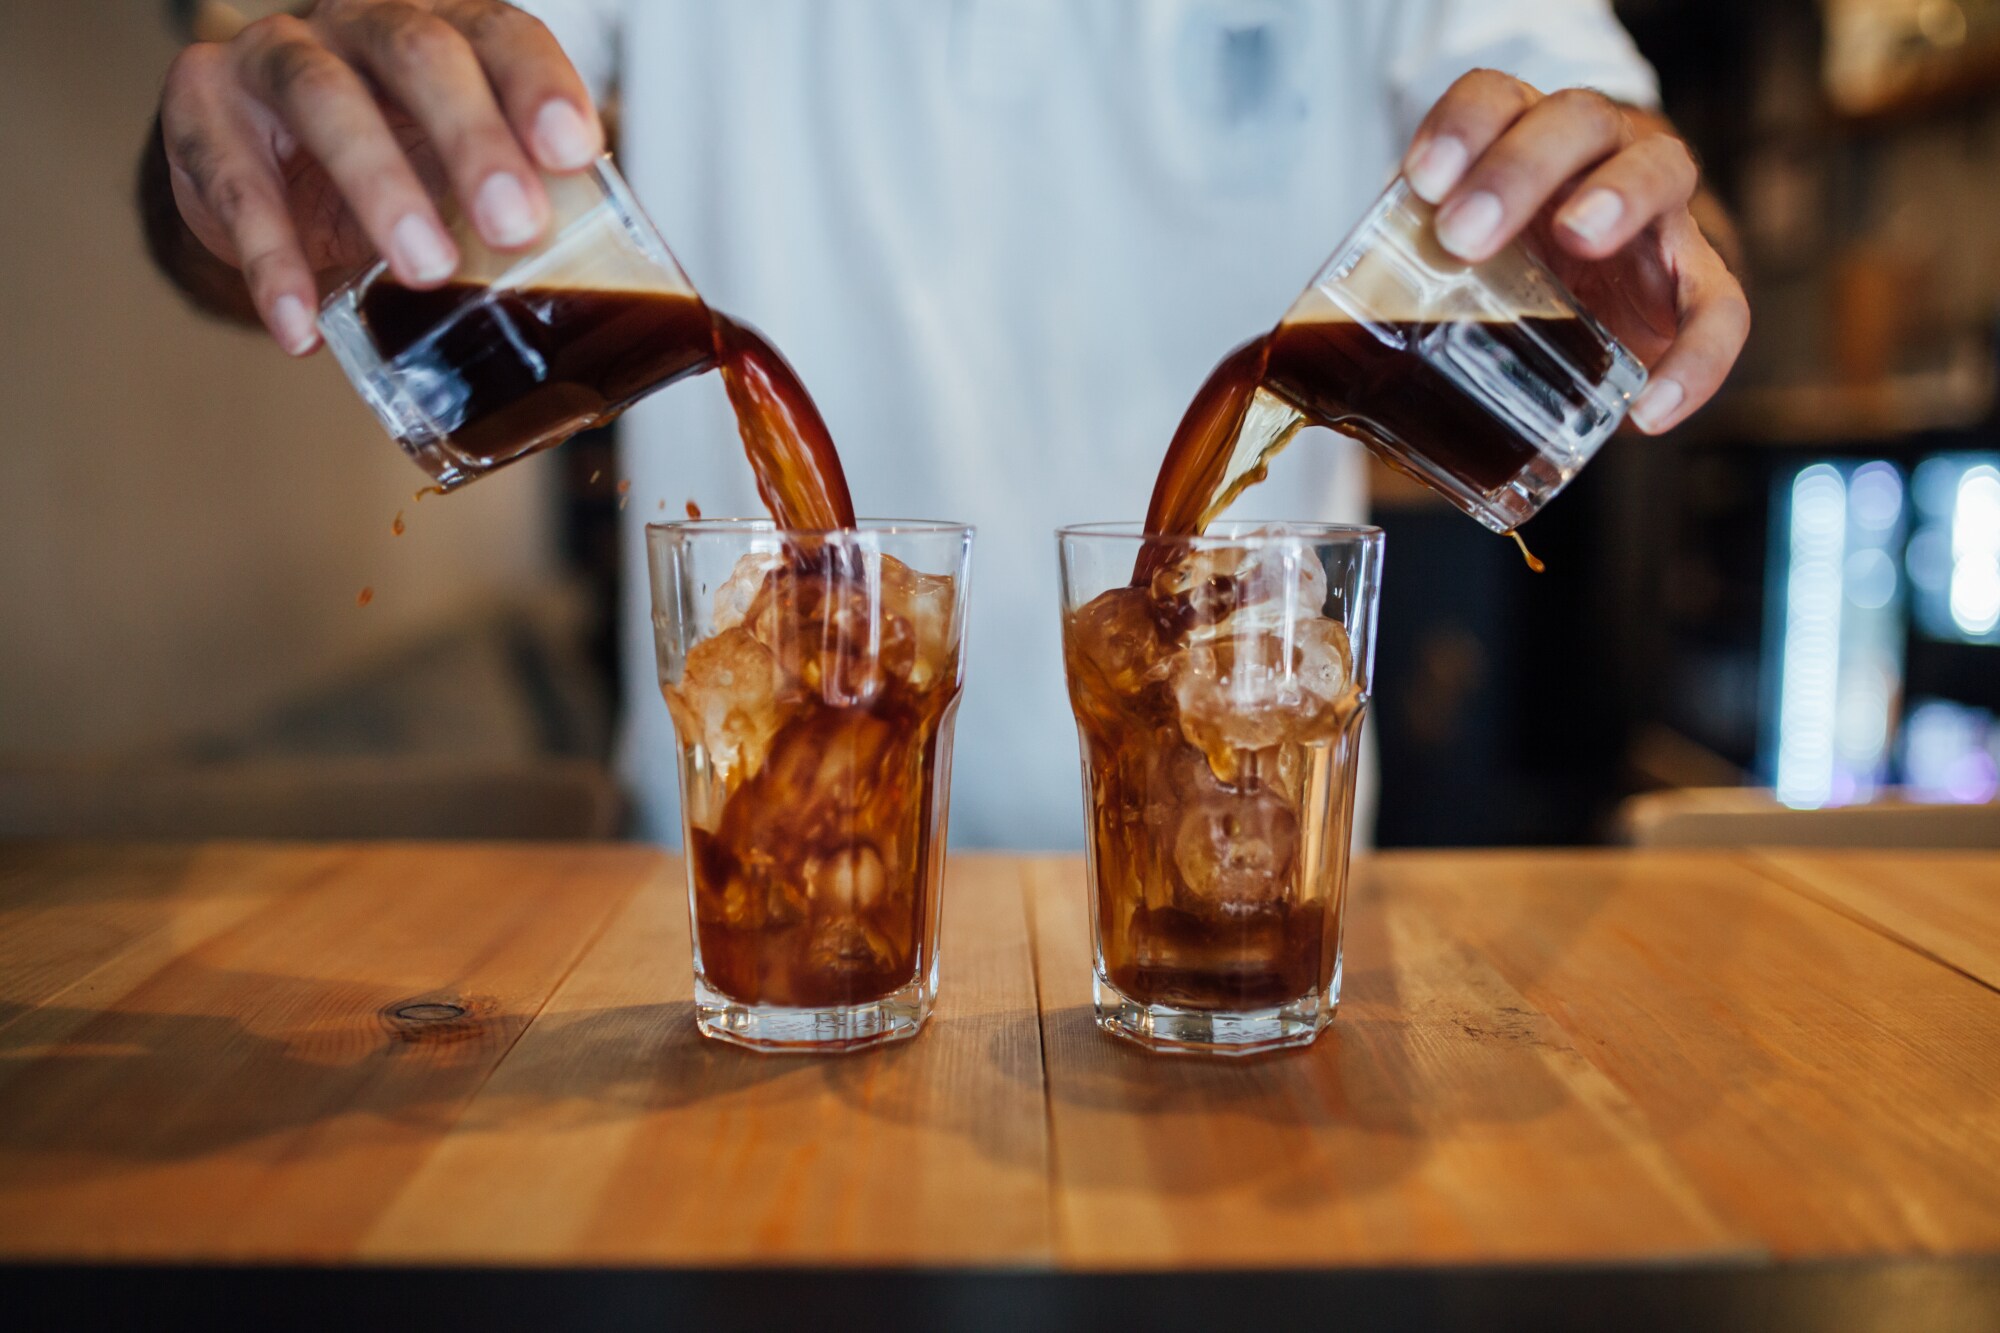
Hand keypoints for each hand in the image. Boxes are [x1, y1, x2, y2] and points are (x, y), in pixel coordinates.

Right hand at [159, 0, 603, 354]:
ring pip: (326, 96)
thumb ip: (529, 212)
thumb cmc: (385, 163)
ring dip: (381, 186)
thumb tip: (647, 309)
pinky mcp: (204, 109)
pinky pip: (237, 184)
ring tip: (423, 269)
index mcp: (444, 35)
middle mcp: (360, 27)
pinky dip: (273, 262)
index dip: (538, 87)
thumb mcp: (456, 177)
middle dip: (473, 140)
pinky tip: (302, 325)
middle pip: (419, 53)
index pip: (501, 35)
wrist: (254, 166)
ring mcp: (277, 59)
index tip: (574, 150)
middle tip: (515, 224)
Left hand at [1399, 71, 1748, 433]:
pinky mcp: (1695, 281)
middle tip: (1467, 231)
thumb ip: (1394, 292)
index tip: (1421, 180)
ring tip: (1577, 233)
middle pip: (1576, 123)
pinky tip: (1652, 408)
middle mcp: (1598, 155)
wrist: (1592, 293)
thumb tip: (1299, 379)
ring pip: (1657, 169)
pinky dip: (1697, 356)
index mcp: (1523, 138)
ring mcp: (1656, 212)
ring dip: (1616, 195)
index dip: (1463, 127)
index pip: (1495, 99)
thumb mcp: (1446, 267)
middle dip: (1520, 167)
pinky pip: (1719, 308)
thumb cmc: (1503, 269)